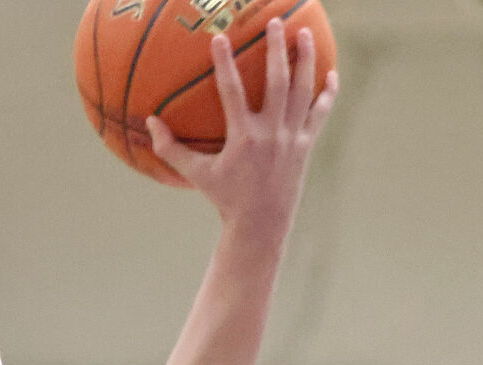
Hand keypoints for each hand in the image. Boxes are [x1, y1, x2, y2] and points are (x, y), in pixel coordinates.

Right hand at [148, 20, 338, 230]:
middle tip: (275, 21)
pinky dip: (327, 93)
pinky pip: (320, 113)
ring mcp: (291, 138)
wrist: (261, 225)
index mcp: (243, 138)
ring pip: (302, 92)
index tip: (219, 38)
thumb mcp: (196, 174)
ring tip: (305, 33)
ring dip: (305, 60)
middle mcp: (270, 134)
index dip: (224, 63)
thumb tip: (151, 122)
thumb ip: (170, 149)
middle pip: (276, 81)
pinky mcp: (306, 145)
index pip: (231, 91)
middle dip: (276, 48)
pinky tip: (331, 73)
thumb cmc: (225, 198)